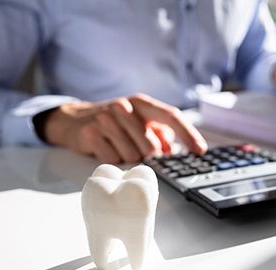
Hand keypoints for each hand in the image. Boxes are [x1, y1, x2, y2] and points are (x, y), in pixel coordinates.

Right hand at [42, 93, 207, 162]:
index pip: (171, 116)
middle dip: (148, 156)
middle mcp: (124, 107)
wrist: (75, 119)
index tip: (200, 150)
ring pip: (132, 156)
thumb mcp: (139, 122)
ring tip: (118, 146)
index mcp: (141, 103)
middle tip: (138, 151)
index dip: (188, 134)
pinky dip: (113, 160)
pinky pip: (112, 159)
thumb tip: (171, 151)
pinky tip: (105, 148)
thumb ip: (159, 134)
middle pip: (151, 146)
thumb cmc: (115, 123)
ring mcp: (106, 119)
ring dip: (128, 158)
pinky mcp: (90, 133)